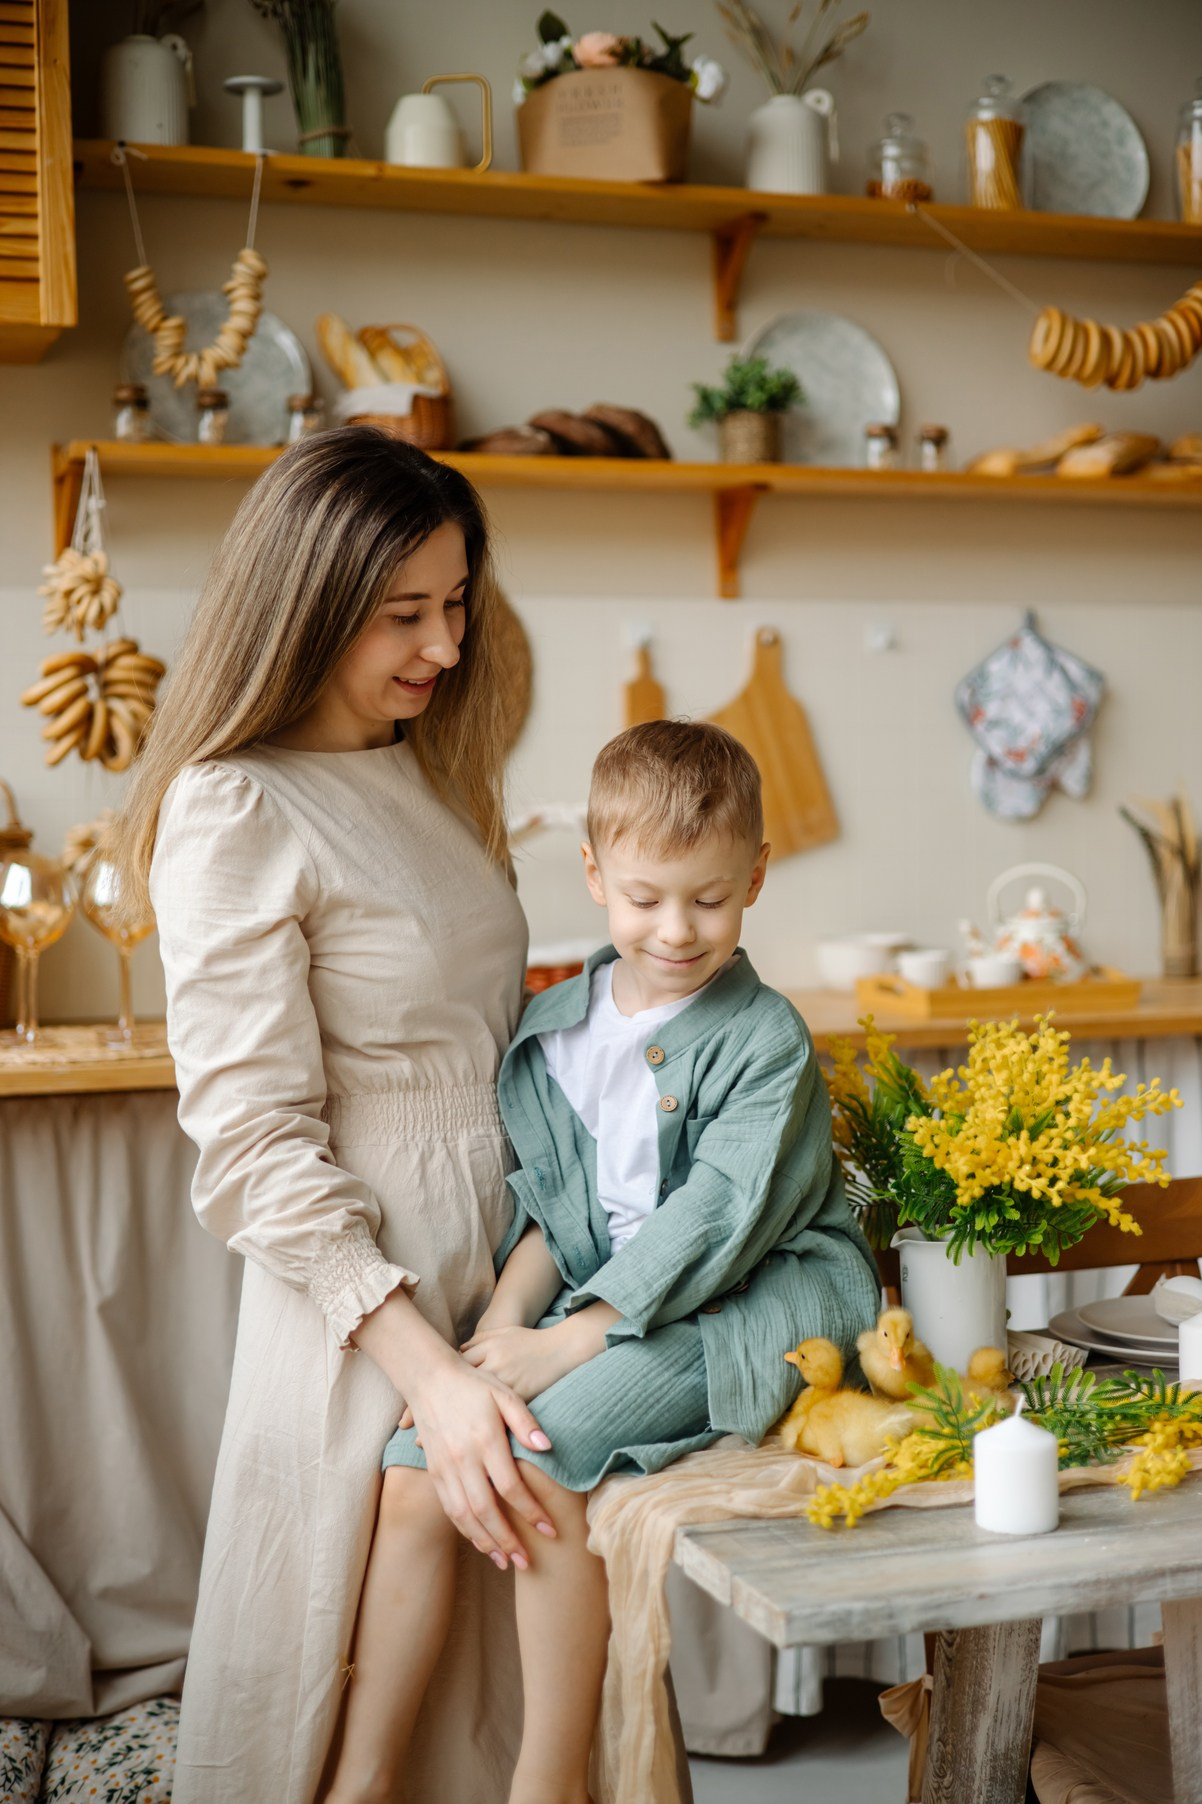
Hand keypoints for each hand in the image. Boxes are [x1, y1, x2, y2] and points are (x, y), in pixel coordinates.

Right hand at [352, 1287, 557, 1566]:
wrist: (429, 1379)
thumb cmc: (474, 1385)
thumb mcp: (505, 1394)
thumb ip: (526, 1422)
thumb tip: (548, 1448)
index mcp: (484, 1440)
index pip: (511, 1487)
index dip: (531, 1512)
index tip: (550, 1529)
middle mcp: (462, 1459)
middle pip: (486, 1510)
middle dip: (507, 1540)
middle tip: (526, 1562)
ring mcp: (445, 1468)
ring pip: (464, 1515)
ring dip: (484, 1542)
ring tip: (504, 1561)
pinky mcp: (434, 1472)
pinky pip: (449, 1508)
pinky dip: (464, 1529)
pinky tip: (479, 1541)